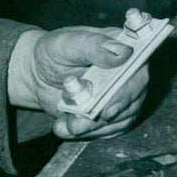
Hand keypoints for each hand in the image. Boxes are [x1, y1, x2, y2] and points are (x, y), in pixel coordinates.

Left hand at [7, 24, 148, 138]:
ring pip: (120, 120)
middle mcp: (128, 73)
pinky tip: (64, 127)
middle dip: (103, 117)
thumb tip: (123, 53)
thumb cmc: (54, 51)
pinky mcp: (111, 114)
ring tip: (66, 126)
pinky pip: (108, 130)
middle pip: (131, 101)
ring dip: (92, 127)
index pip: (138, 71)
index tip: (109, 109)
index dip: (128, 92)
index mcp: (123, 48)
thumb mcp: (67, 43)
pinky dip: (87, 133)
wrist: (38, 74)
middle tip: (77, 124)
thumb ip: (93, 45)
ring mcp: (121, 95)